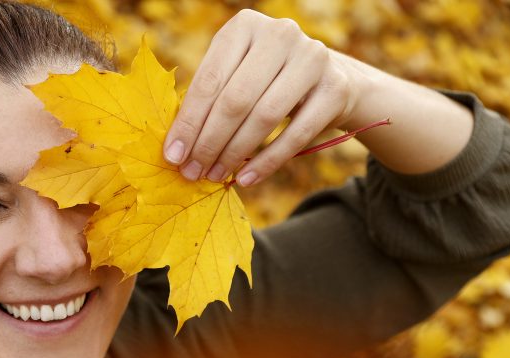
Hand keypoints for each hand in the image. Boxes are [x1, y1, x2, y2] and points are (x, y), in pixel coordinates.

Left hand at [163, 9, 357, 186]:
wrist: (327, 79)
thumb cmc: (263, 82)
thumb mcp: (233, 76)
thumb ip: (207, 101)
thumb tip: (175, 150)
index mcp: (244, 26)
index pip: (209, 80)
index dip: (188, 122)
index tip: (172, 156)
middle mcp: (281, 34)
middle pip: (235, 99)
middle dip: (209, 142)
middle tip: (193, 171)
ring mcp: (313, 58)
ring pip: (265, 116)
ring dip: (235, 153)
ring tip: (215, 176)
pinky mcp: (336, 88)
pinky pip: (296, 134)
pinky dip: (268, 161)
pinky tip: (246, 178)